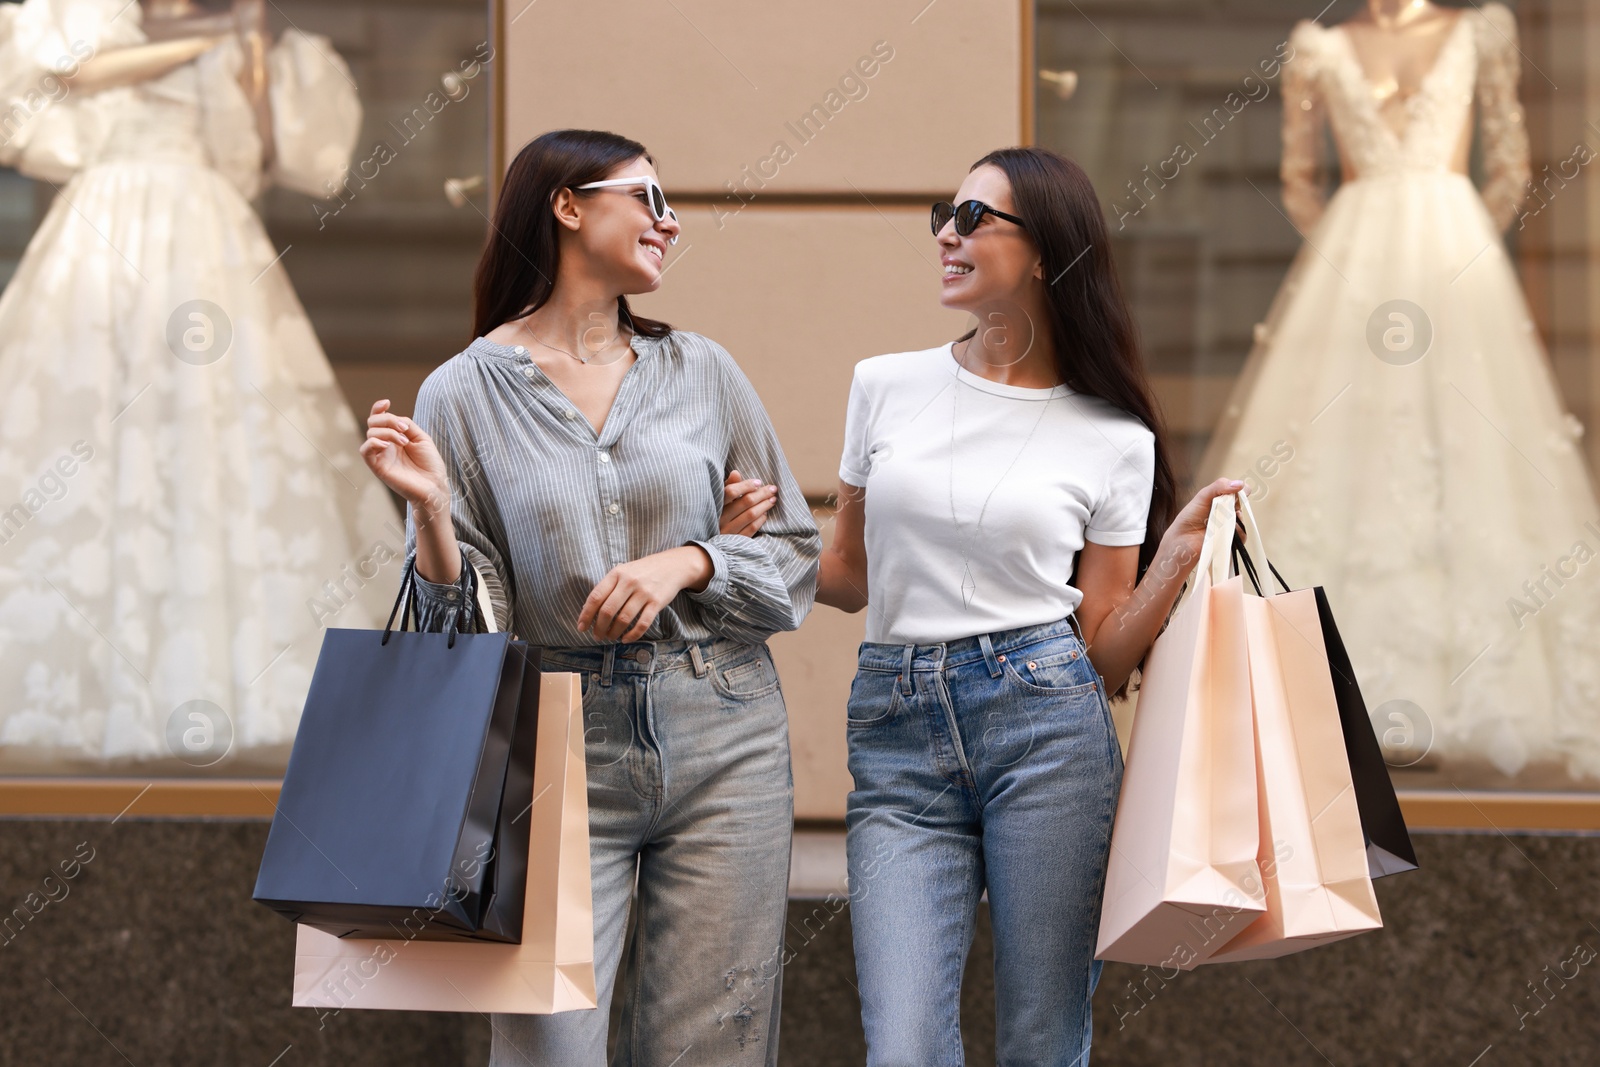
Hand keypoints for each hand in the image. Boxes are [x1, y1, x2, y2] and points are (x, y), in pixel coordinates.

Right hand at [358, 399, 449, 513]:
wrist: (435, 485)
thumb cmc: (430, 464)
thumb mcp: (420, 437)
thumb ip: (406, 425)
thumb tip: (393, 419)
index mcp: (394, 437)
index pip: (378, 419)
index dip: (378, 408)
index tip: (387, 402)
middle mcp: (385, 445)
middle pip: (373, 423)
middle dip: (388, 420)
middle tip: (405, 430)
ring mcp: (380, 455)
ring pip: (370, 434)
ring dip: (387, 432)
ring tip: (404, 441)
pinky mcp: (377, 467)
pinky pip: (364, 451)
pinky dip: (373, 443)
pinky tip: (387, 445)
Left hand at [578, 547, 712, 641]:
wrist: (672, 565)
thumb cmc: (643, 571)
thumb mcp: (623, 571)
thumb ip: (608, 587)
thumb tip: (589, 610)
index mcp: (616, 574)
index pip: (596, 597)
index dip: (586, 614)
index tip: (582, 627)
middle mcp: (629, 582)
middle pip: (608, 610)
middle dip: (599, 627)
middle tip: (597, 636)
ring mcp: (644, 592)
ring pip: (624, 619)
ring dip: (614, 632)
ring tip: (611, 637)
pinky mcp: (657, 602)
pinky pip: (642, 624)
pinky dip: (632, 635)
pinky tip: (626, 639)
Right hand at [720, 469, 776, 536]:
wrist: (713, 544)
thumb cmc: (719, 514)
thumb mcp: (720, 499)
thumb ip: (729, 486)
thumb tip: (736, 473)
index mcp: (715, 505)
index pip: (730, 491)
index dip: (746, 485)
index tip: (758, 482)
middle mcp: (720, 518)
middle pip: (745, 502)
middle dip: (762, 494)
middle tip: (772, 489)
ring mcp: (728, 531)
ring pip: (751, 514)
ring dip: (764, 505)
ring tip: (772, 499)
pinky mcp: (736, 541)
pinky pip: (752, 528)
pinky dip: (761, 519)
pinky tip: (765, 513)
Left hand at [1159, 477, 1247, 567]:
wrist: (1183, 538)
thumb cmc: (1190, 516)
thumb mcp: (1203, 496)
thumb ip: (1219, 486)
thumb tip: (1240, 484)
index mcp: (1223, 499)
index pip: (1240, 490)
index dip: (1242, 490)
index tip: (1238, 491)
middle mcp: (1229, 511)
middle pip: (1243, 504)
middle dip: (1236, 504)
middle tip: (1223, 507)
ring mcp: (1231, 525)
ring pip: (1243, 519)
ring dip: (1235, 518)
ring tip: (1219, 521)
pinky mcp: (1232, 539)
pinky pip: (1242, 535)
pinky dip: (1236, 532)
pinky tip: (1223, 531)